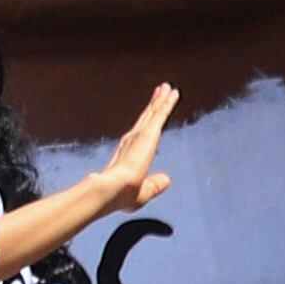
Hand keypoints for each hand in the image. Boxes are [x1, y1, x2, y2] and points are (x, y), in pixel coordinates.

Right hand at [61, 82, 178, 228]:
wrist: (112, 190)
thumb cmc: (122, 197)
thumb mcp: (143, 193)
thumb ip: (155, 185)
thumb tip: (168, 179)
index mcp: (130, 153)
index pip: (142, 133)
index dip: (148, 121)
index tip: (152, 110)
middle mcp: (134, 140)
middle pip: (147, 118)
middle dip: (154, 104)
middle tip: (161, 90)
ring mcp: (140, 135)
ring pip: (154, 112)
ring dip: (161, 99)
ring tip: (168, 86)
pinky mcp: (148, 133)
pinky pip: (160, 114)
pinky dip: (167, 102)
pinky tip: (173, 92)